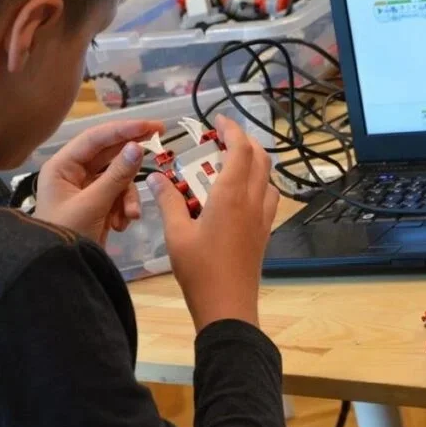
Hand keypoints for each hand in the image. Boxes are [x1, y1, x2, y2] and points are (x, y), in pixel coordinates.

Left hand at [35, 120, 163, 245]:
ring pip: (118, 178)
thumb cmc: (66, 236)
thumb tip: (138, 147)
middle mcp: (73, 173)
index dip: (125, 129)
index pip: (96, 138)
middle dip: (132, 160)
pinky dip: (124, 209)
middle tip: (160, 140)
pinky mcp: (97, 206)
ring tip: (130, 216)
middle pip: (109, 155)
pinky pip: (118, 197)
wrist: (59, 274)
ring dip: (128, 197)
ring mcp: (86, 190)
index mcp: (63, 166)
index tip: (151, 126)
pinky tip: (120, 226)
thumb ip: (117, 176)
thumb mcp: (93, 205)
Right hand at [147, 116, 278, 331]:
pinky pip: (268, 197)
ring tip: (231, 163)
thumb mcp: (176, 234)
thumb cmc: (199, 270)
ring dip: (254, 162)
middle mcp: (252, 201)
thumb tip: (156, 177)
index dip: (232, 130)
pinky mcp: (264, 232)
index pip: (239, 150)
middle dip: (244, 142)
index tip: (219, 119)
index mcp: (230, 195)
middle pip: (260, 158)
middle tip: (222, 139)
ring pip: (267, 177)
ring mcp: (262, 218)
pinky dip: (258, 184)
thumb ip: (168, 201)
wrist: (228, 307)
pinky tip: (240, 194)